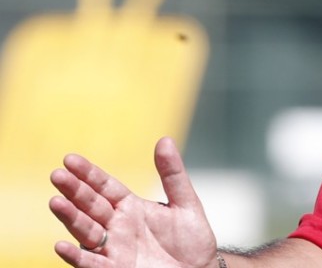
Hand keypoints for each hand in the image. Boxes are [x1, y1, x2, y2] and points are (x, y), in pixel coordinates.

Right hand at [49, 136, 217, 267]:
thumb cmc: (192, 240)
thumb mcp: (185, 203)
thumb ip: (173, 175)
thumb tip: (164, 140)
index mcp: (131, 207)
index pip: (105, 187)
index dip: (88, 174)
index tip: (70, 159)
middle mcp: (117, 226)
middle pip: (91, 206)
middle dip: (74, 191)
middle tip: (57, 175)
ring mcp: (114, 248)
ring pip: (86, 231)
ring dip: (70, 218)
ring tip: (55, 201)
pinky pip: (91, 263)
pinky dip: (76, 256)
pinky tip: (61, 245)